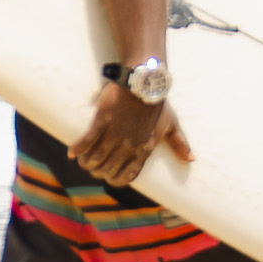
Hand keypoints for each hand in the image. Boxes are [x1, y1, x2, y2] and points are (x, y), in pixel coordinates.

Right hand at [70, 83, 191, 190]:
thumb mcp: (171, 124)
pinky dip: (78, 149)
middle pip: (108, 169)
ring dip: (87, 162)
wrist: (143, 82)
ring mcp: (114, 134)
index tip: (109, 177)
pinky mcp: (102, 121)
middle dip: (99, 171)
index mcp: (145, 149)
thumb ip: (180, 143)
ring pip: (95, 158)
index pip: (129, 175)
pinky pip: (87, 140)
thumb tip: (190, 159)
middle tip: (92, 167)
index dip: (117, 180)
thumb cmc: (158, 103)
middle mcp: (128, 146)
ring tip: (82, 161)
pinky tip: (72, 153)